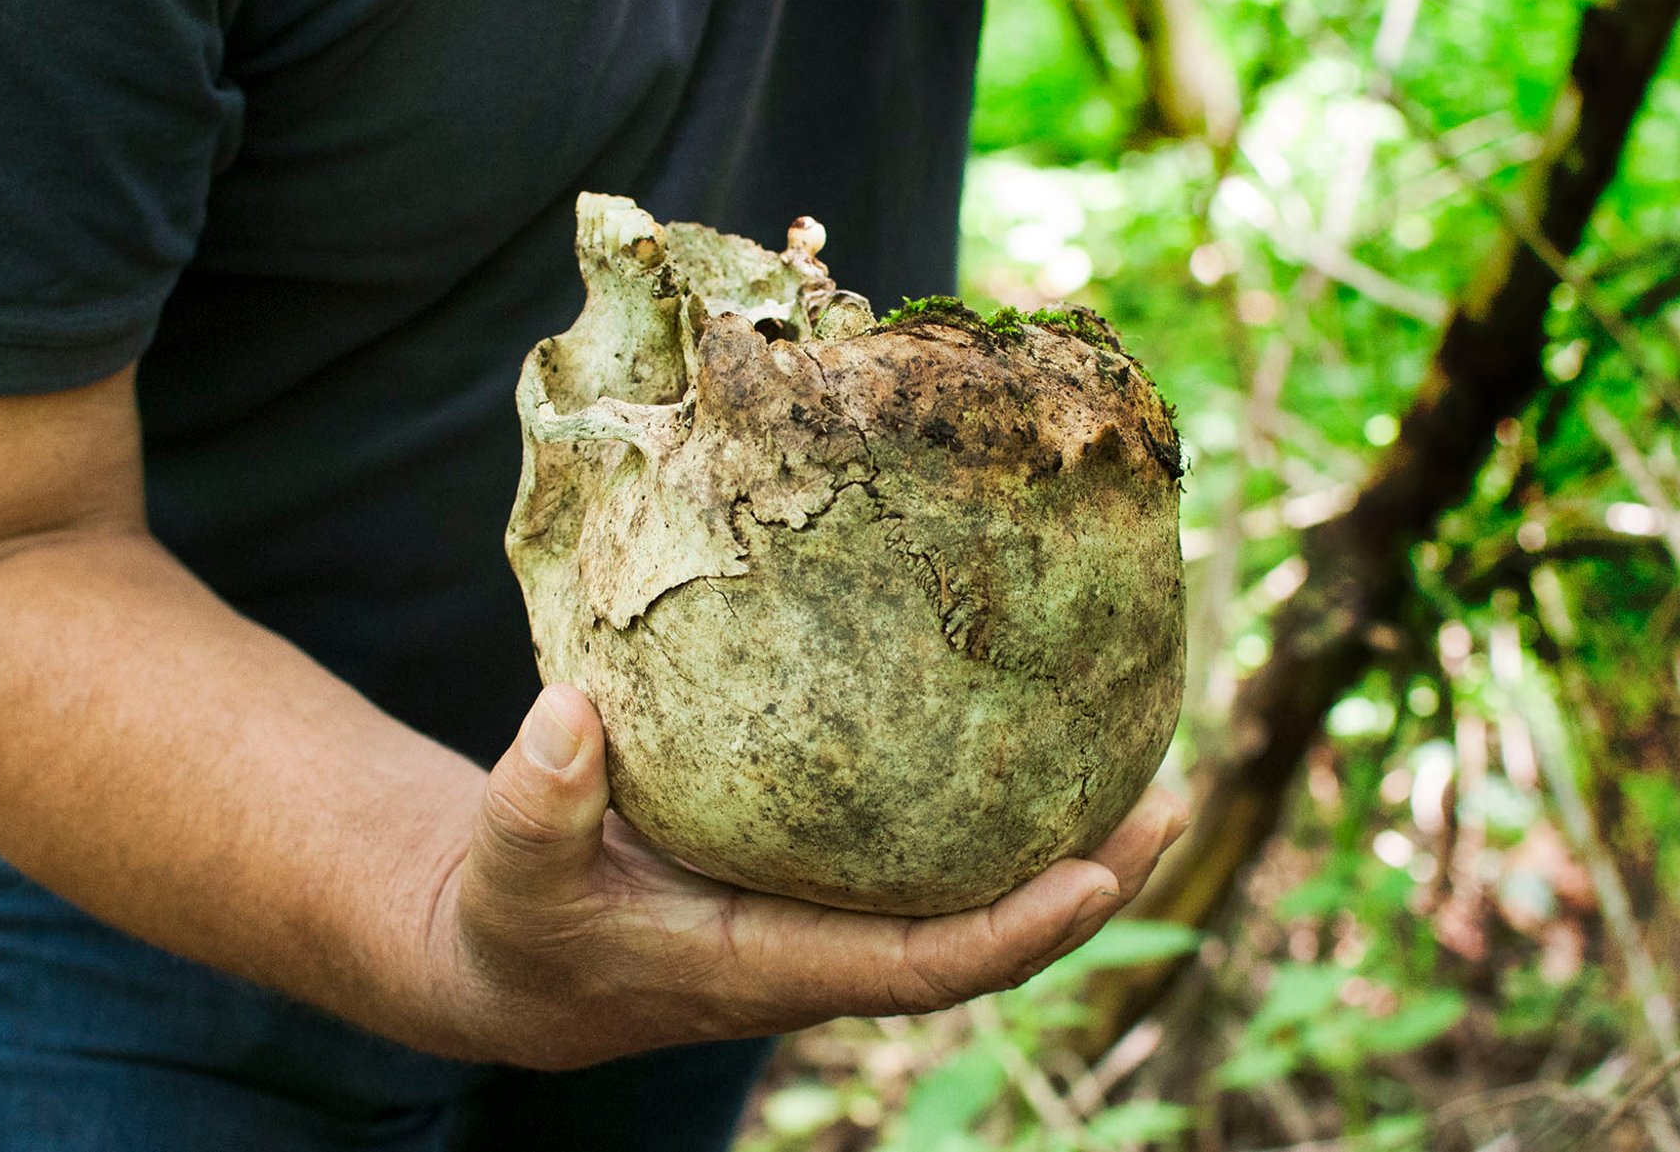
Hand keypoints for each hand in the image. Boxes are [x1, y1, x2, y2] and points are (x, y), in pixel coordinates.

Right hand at [423, 684, 1189, 1070]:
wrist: (522, 964)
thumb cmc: (521, 923)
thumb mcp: (511, 869)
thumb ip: (535, 803)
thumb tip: (572, 712)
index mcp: (770, 968)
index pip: (919, 969)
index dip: (1012, 933)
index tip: (1094, 877)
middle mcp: (823, 952)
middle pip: (985, 935)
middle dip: (1087, 885)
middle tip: (1169, 801)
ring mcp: (831, 920)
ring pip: (973, 897)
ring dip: (1067, 847)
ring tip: (1148, 768)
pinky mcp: (820, 880)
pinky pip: (930, 858)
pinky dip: (994, 815)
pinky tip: (1030, 740)